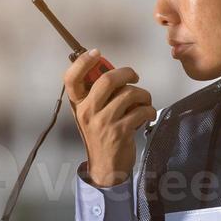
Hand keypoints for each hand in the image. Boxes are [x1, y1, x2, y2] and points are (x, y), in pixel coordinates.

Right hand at [65, 50, 154, 187]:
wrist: (106, 168)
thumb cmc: (101, 135)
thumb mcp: (92, 114)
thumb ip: (97, 94)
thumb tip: (113, 70)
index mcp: (77, 105)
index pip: (71, 78)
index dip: (82, 62)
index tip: (96, 52)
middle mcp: (87, 112)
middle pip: (107, 80)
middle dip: (126, 73)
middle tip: (134, 76)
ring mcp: (103, 123)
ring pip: (129, 94)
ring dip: (143, 94)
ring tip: (144, 101)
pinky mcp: (120, 132)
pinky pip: (140, 111)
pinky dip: (149, 110)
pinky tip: (147, 115)